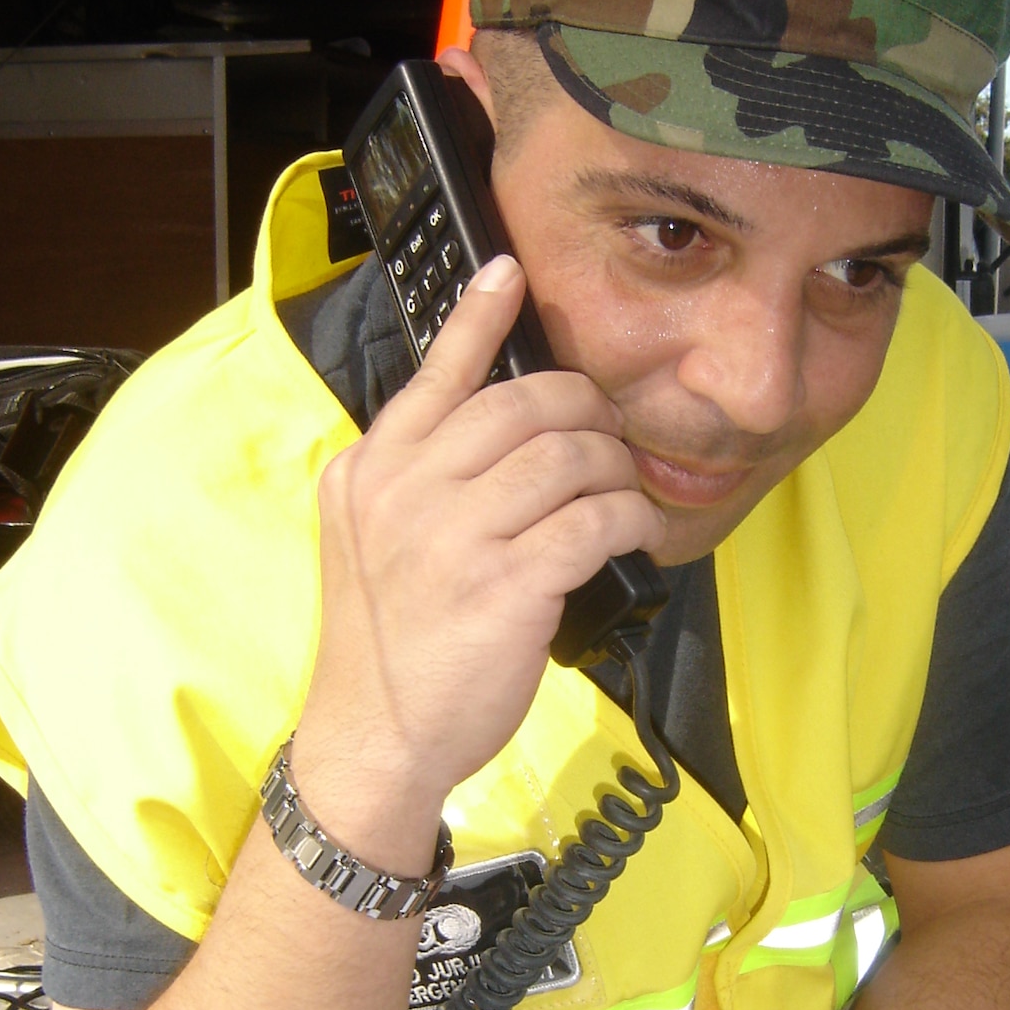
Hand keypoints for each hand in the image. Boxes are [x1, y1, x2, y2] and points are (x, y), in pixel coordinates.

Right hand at [294, 255, 664, 842]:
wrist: (375, 738)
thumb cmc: (386, 648)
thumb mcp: (371, 545)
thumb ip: (414, 484)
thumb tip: (495, 441)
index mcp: (370, 470)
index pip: (436, 375)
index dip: (480, 318)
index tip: (512, 271)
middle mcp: (406, 489)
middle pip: (525, 405)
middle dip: (588, 414)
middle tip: (609, 443)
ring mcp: (454, 535)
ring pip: (569, 456)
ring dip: (615, 472)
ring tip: (625, 499)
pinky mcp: (506, 584)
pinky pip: (595, 520)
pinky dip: (631, 522)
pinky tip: (639, 537)